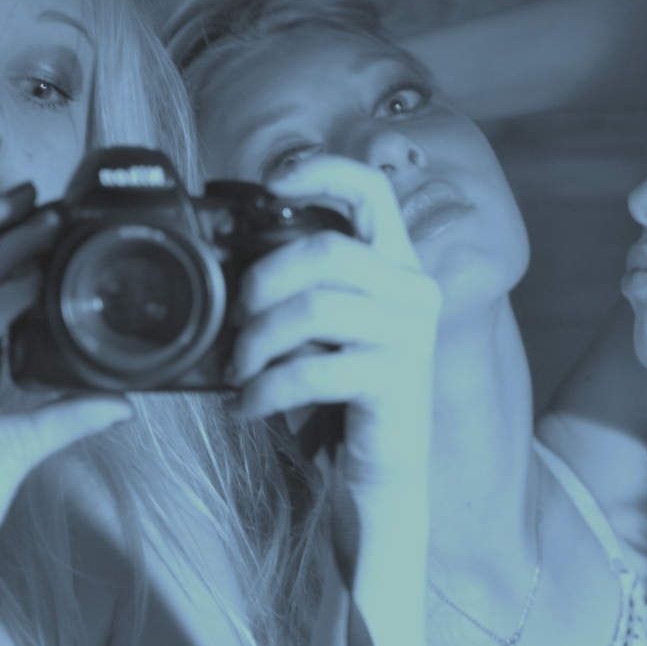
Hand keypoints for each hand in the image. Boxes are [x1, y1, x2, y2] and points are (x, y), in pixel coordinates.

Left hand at [227, 156, 440, 496]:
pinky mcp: (397, 379)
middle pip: (325, 250)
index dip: (323, 171)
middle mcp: (413, 290)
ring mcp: (411, 334)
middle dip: (263, 281)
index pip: (372, 191)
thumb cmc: (341, 396)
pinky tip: (249, 404)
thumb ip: (298, 289)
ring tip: (238, 369)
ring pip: (313, 308)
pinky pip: (313, 369)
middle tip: (236, 319)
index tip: (272, 183)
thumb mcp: (319, 331)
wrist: (380, 474)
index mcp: (395, 265)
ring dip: (257, 341)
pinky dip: (266, 388)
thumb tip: (232, 265)